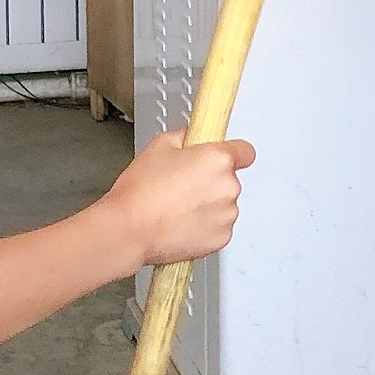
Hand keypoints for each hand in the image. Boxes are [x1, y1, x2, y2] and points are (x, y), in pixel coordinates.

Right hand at [101, 130, 251, 268]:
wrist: (129, 230)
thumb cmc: (141, 191)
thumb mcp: (159, 145)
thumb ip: (186, 136)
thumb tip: (193, 137)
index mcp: (218, 159)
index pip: (245, 151)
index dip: (232, 152)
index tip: (223, 157)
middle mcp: (228, 187)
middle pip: (229, 179)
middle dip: (211, 181)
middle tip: (182, 185)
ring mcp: (227, 215)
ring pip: (224, 204)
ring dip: (208, 205)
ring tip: (177, 207)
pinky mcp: (221, 238)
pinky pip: (218, 227)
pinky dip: (204, 226)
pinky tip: (181, 223)